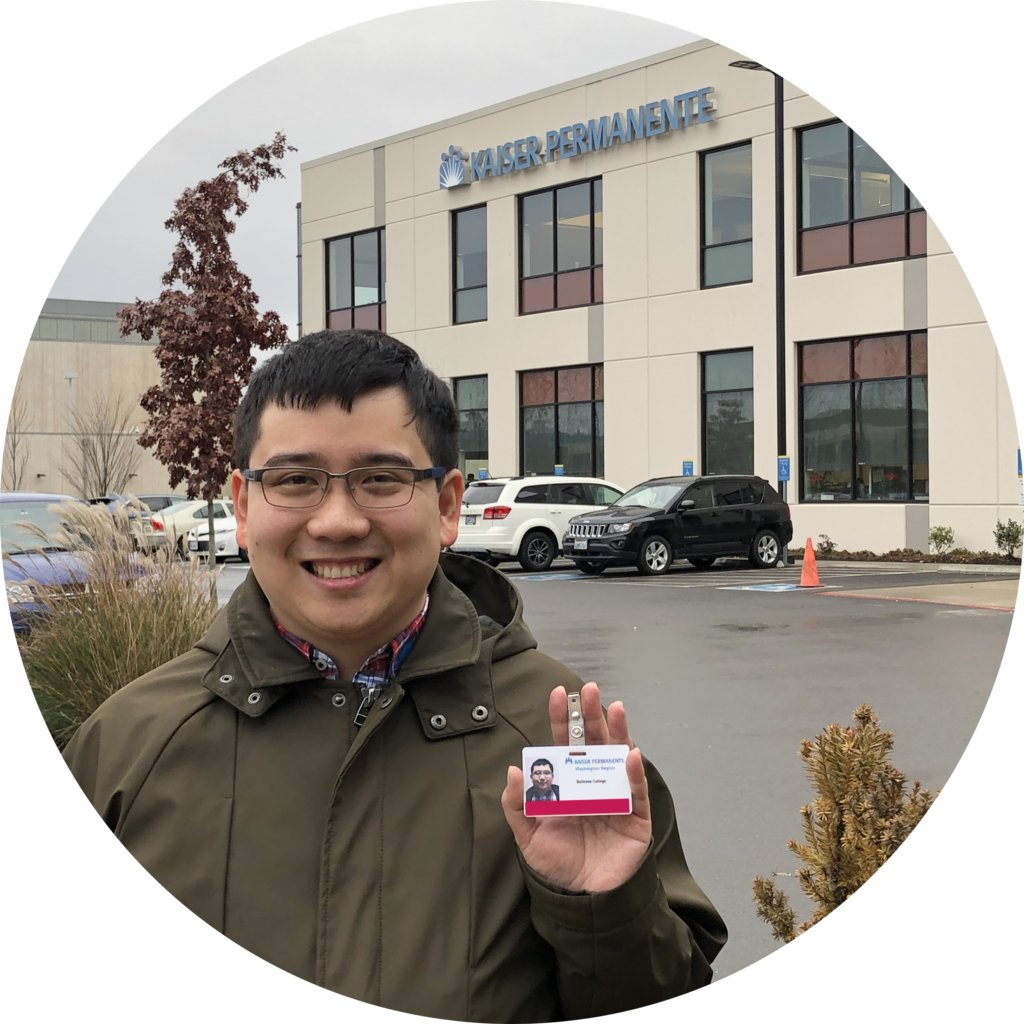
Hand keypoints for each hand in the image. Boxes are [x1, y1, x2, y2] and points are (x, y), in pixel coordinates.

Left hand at [501, 682, 651, 892]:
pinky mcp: (636, 817)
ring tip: (615, 708)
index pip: (566, 744)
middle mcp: (593, 783)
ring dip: (618, 731)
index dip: (563, 720)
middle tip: (589, 690)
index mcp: (569, 783)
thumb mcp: (528, 836)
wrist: (583, 901)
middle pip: (594, 742)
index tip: (557, 694)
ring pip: (618, 757)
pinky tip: (629, 754)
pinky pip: (636, 790)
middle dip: (591, 715)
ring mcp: (616, 797)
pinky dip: (634, 772)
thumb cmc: (558, 865)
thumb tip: (513, 770)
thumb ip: (517, 805)